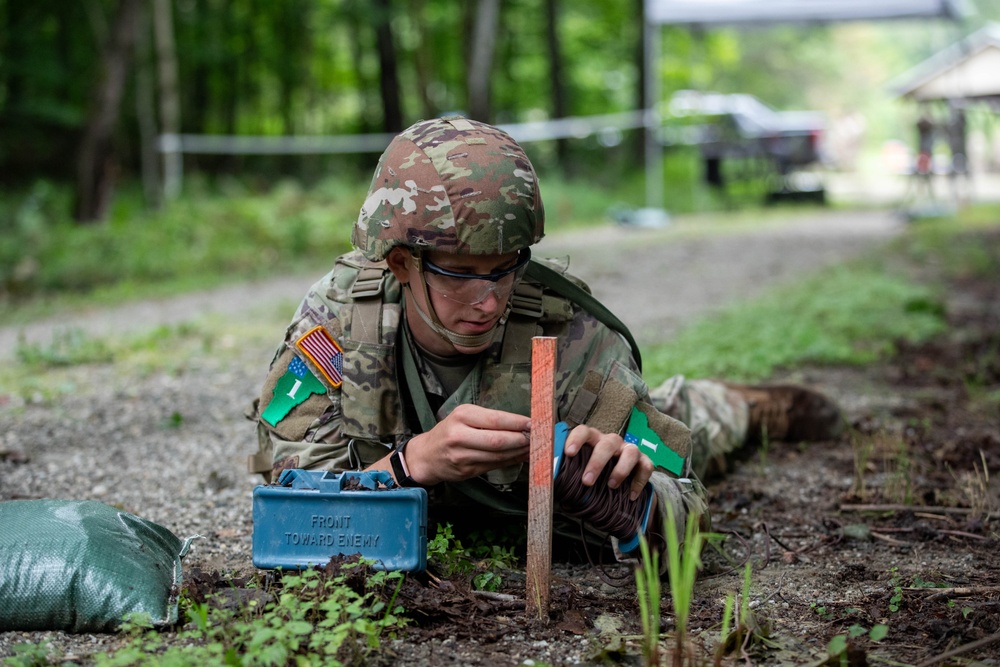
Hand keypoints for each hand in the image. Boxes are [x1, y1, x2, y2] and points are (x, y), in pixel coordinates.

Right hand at [403, 404, 531, 485]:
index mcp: (461, 416)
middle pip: (499, 440)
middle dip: (522, 440)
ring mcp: (462, 456)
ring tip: (534, 448)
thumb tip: (523, 424)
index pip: (496, 419)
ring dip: (520, 453)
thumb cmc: (450, 431)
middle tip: (539, 438)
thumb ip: (490, 420)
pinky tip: (521, 457)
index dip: (518, 423)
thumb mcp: (464, 416)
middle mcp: (460, 436)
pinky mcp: (467, 472)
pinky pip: (495, 466)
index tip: (534, 423)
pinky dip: (511, 462)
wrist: (427, 455)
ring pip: (498, 456)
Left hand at [562, 424, 652, 500]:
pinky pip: (646, 467)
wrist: (617, 482)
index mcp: (592, 439)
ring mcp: (628, 450)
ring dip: (621, 469)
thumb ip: (560, 465)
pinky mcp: (644, 461)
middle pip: (607, 444)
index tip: (568, 453)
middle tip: (587, 481)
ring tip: (611, 486)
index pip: (584, 431)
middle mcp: (611, 442)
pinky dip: (639, 481)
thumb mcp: (576, 468)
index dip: (576, 439)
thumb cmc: (591, 470)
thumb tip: (540, 463)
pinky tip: (631, 496)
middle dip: (597, 463)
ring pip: (630, 451)